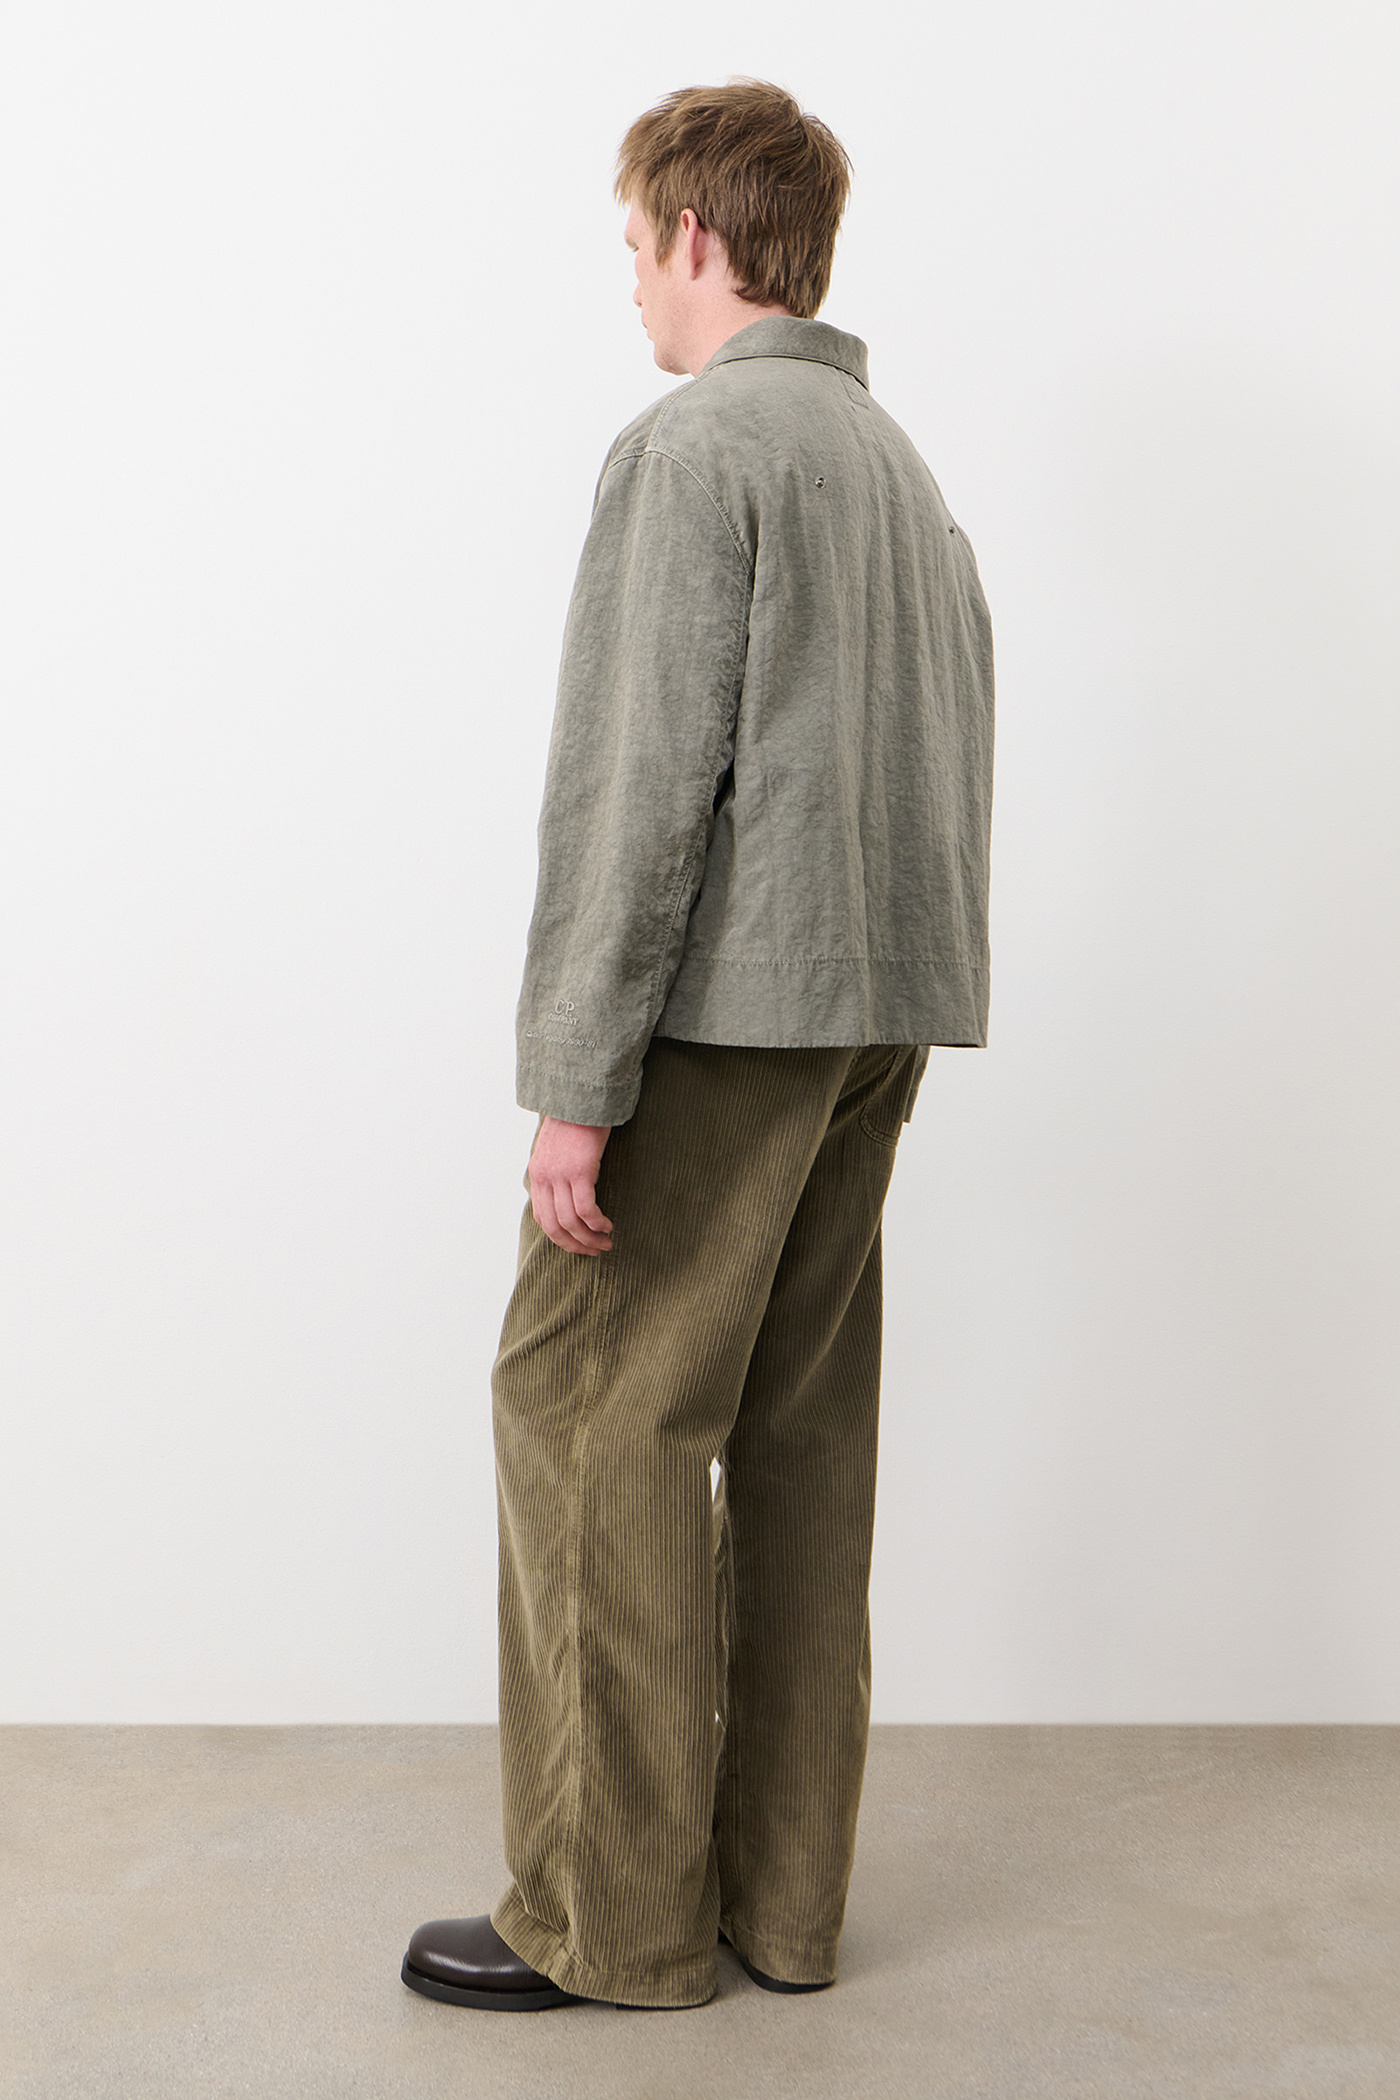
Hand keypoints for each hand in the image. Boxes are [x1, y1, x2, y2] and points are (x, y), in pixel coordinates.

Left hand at [529, 1117, 613, 1254]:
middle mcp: (543, 1177)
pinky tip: (608, 1226)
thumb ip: (557, 1171)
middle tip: (593, 1251)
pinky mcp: (579, 1170)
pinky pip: (586, 1209)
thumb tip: (567, 1193)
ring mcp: (559, 1175)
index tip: (578, 1245)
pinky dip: (596, 1223)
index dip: (560, 1237)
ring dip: (589, 1238)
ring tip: (605, 1243)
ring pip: (570, 1221)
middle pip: (554, 1226)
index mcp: (537, 1174)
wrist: (582, 1096)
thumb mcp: (557, 1148)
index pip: (542, 1218)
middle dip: (574, 1245)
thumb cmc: (576, 1121)